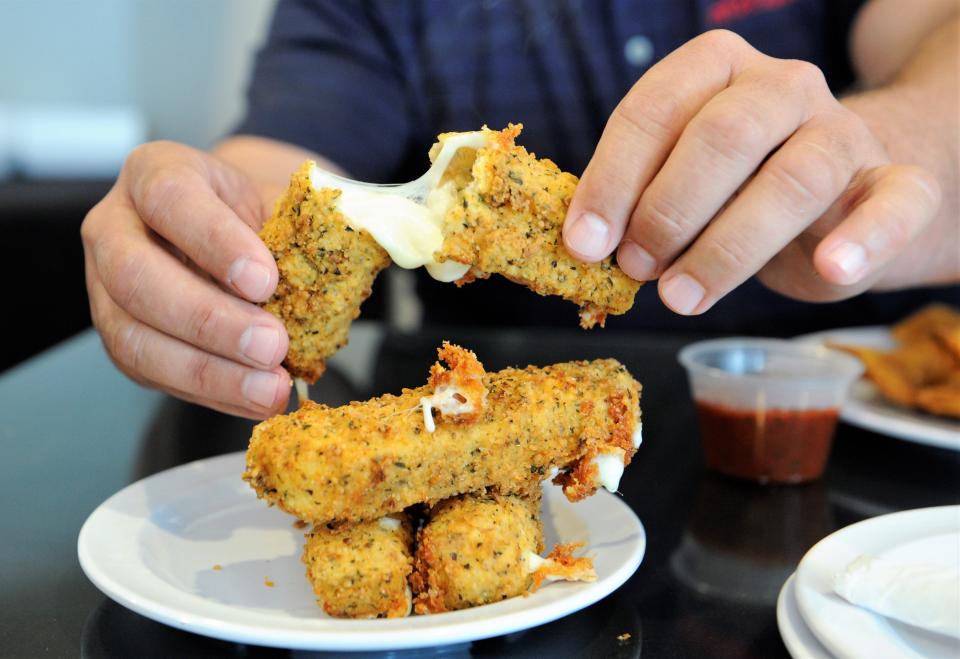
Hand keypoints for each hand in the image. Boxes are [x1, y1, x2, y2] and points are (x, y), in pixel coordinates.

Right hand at [81, 141, 290, 417]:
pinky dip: (210, 391)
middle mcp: (116, 227)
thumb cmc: (255, 217)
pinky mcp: (121, 338)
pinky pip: (153, 374)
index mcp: (155, 173)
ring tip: (269, 388)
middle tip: (272, 345)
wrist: (235, 239)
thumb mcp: (283, 202)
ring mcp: (105, 288)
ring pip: (134, 337)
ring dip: (207, 371)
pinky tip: (253, 398)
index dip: (215, 242)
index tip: (265, 281)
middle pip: (136, 276)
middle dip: (208, 319)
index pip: (170, 198)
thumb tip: (365, 249)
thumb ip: (312, 223)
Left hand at [563, 30, 940, 313]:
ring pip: (794, 179)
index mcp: (716, 69)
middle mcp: (783, 86)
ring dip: (728, 248)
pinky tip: (832, 269)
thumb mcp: (680, 179)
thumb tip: (585, 245)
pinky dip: (865, 239)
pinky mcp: (895, 182)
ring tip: (681, 297)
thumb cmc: (736, 189)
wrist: (833, 197)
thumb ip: (640, 197)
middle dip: (667, 211)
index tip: (584, 243)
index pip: (654, 109)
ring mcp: (843, 132)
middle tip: (634, 269)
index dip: (613, 179)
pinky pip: (897, 200)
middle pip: (723, 137)